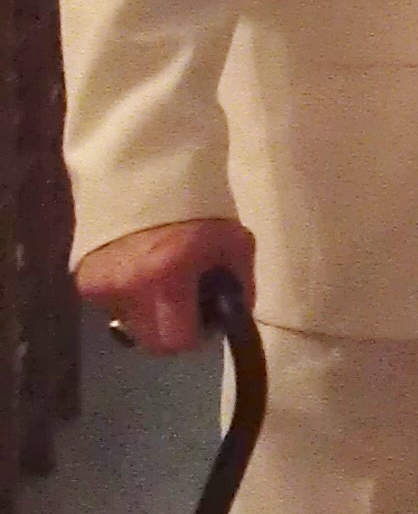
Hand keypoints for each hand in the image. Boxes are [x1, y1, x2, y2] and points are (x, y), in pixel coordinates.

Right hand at [74, 218, 256, 353]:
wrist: (145, 171)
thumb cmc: (198, 207)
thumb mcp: (235, 244)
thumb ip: (238, 288)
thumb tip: (233, 319)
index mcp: (167, 274)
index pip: (178, 340)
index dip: (196, 335)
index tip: (205, 320)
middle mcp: (128, 285)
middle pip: (152, 343)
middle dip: (172, 330)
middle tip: (185, 307)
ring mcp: (101, 285)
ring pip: (131, 326)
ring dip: (149, 314)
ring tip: (160, 281)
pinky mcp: (84, 279)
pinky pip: (113, 307)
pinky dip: (129, 297)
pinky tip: (139, 270)